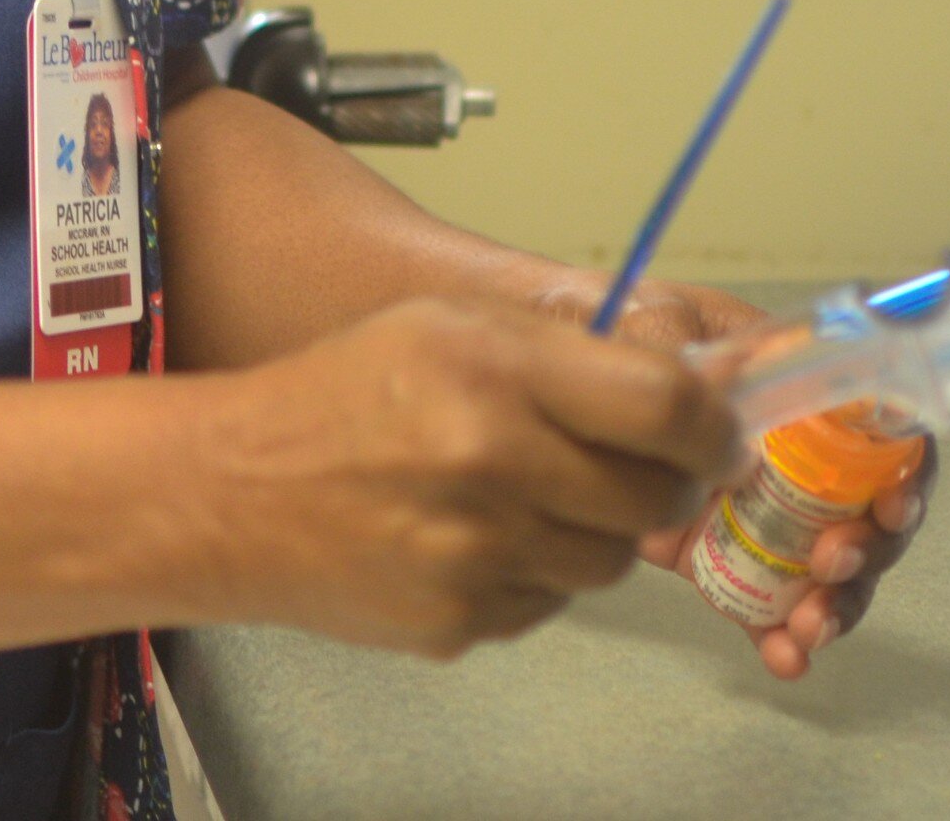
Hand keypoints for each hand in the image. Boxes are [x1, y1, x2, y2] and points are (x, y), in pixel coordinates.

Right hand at [192, 297, 740, 659]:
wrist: (232, 492)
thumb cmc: (347, 390)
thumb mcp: (451, 327)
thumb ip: (566, 352)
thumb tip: (688, 395)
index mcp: (495, 369)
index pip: (664, 407)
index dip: (713, 426)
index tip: (716, 434)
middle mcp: (493, 462)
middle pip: (652, 496)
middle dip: (659, 482)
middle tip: (633, 467)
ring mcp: (476, 555)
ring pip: (610, 560)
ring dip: (594, 530)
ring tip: (533, 496)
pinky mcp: (459, 623)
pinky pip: (549, 603)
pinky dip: (534, 573)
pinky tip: (477, 538)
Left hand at [564, 279, 937, 680]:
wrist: (549, 380)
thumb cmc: (612, 329)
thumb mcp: (651, 321)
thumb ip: (695, 355)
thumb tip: (733, 390)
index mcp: (799, 384)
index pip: (884, 424)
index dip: (906, 469)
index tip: (889, 505)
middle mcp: (794, 450)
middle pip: (870, 506)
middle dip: (869, 549)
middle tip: (832, 565)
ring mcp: (762, 507)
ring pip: (827, 564)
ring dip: (834, 601)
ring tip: (808, 624)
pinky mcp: (722, 554)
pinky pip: (766, 601)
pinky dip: (781, 633)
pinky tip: (784, 655)